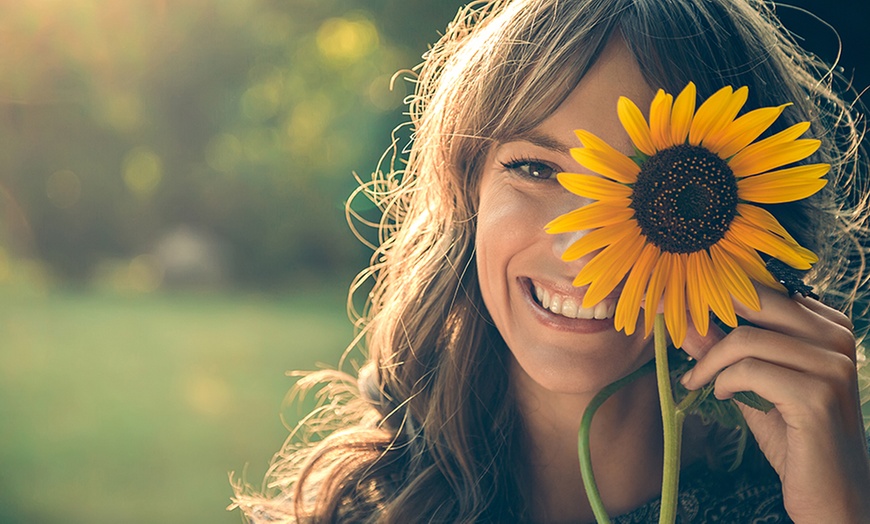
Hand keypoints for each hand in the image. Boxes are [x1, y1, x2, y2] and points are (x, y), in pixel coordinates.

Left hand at [680, 285, 869, 522]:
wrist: (832, 494)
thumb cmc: (795, 437)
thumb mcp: (754, 384)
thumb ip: (725, 350)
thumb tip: (685, 318)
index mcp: (829, 326)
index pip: (764, 290)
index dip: (717, 294)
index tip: (678, 304)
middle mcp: (838, 339)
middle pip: (755, 303)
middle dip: (705, 316)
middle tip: (676, 333)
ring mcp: (833, 366)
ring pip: (746, 340)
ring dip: (709, 362)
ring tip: (698, 381)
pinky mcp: (818, 396)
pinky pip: (750, 371)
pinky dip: (724, 382)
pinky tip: (721, 396)